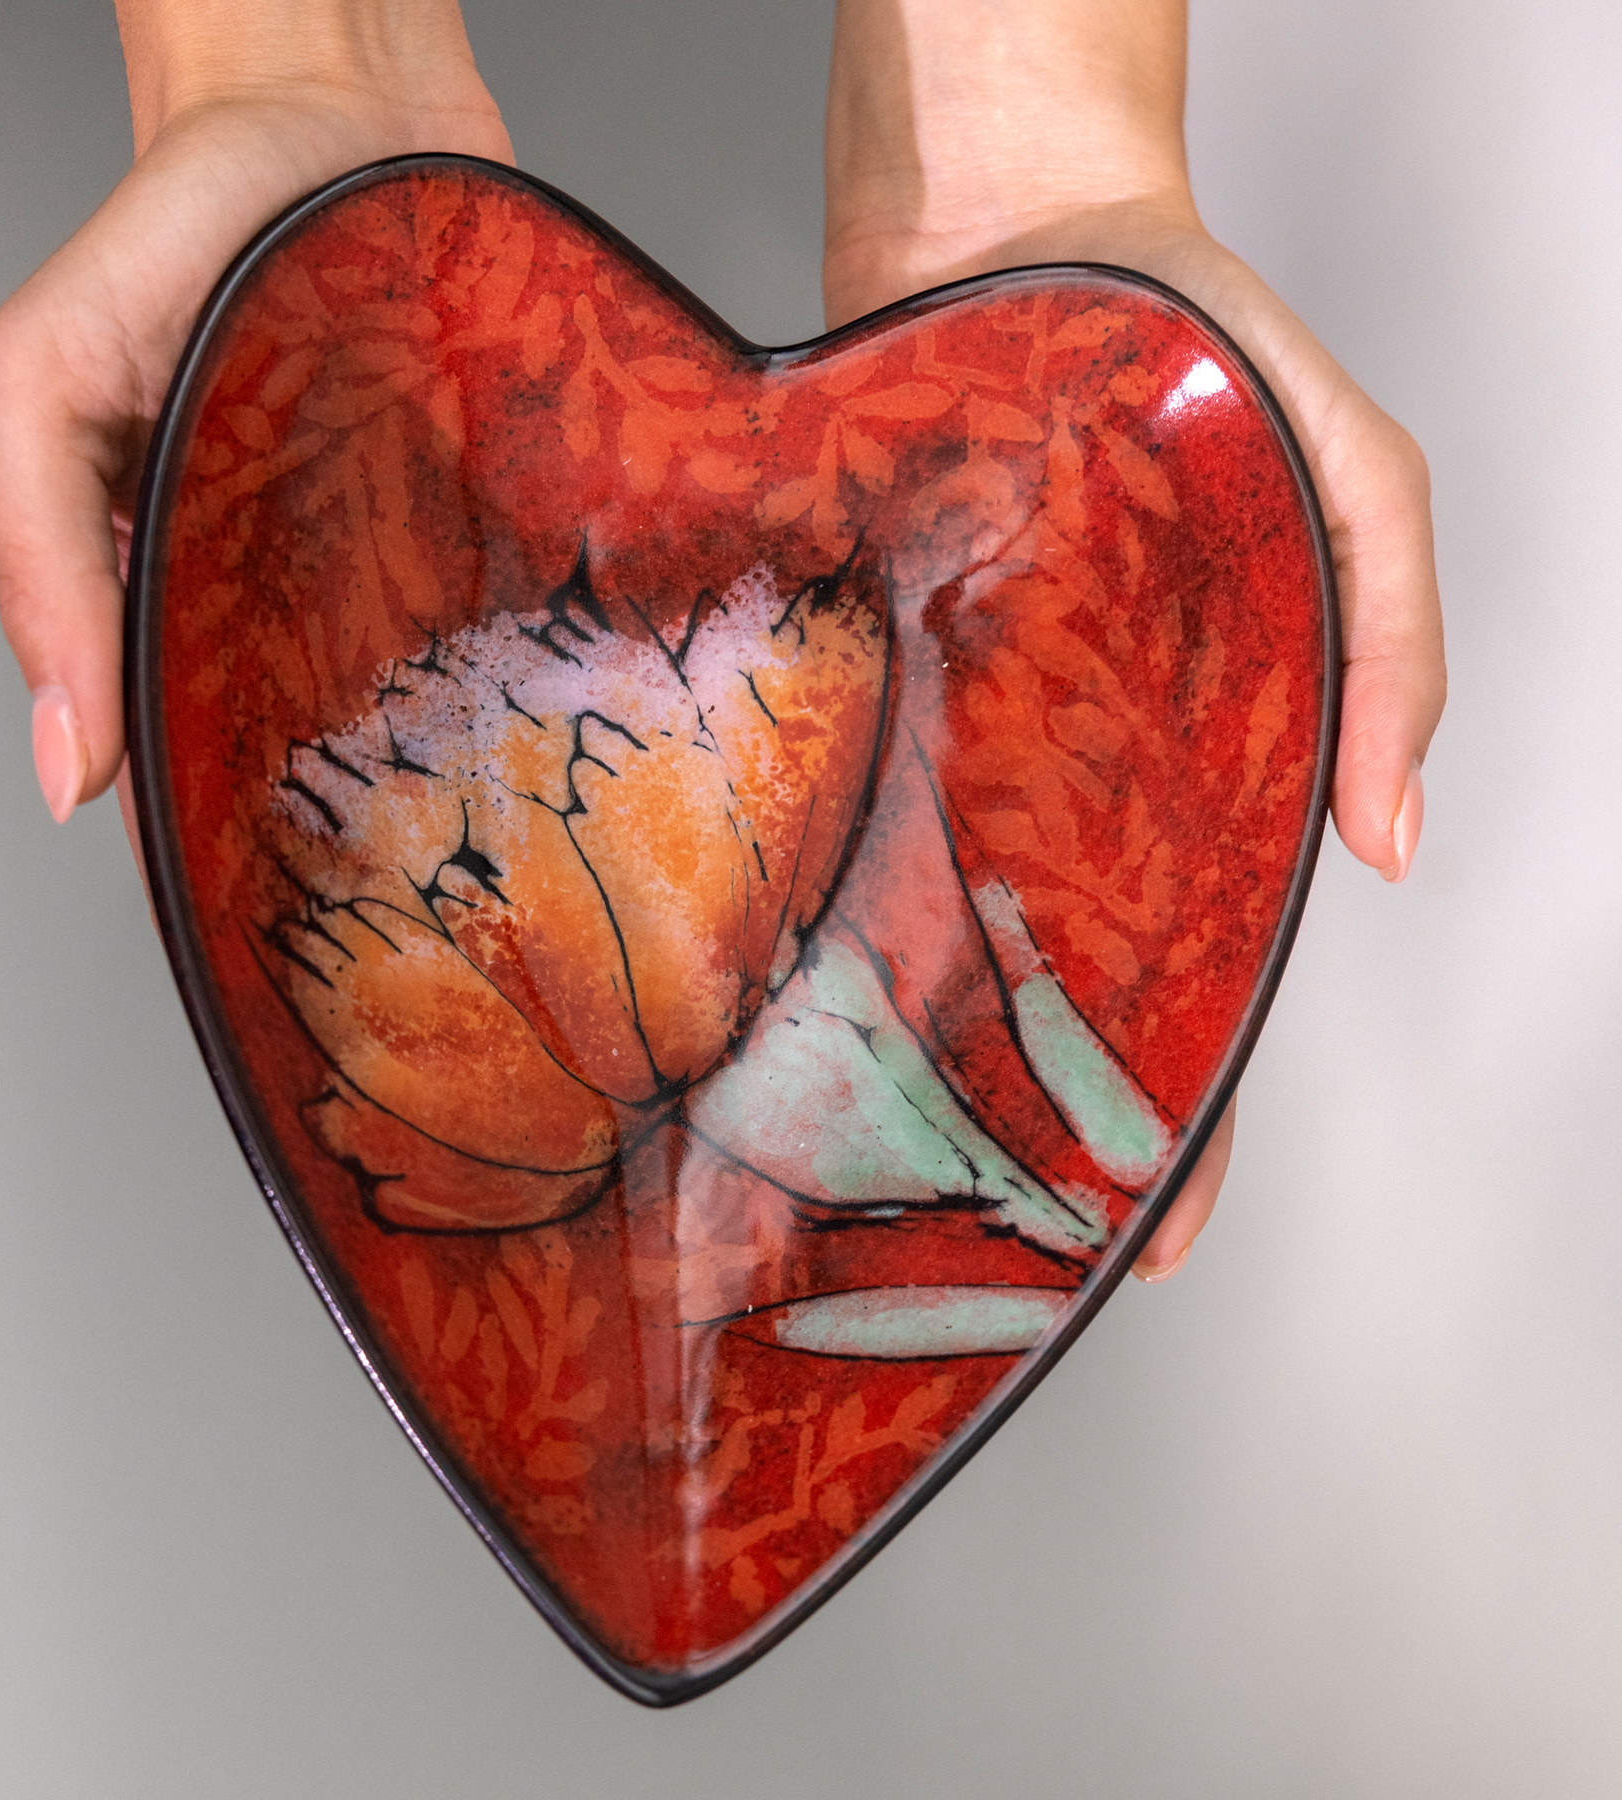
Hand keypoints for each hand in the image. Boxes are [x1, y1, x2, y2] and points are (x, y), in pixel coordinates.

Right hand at [0, 0, 511, 827]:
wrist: (335, 112)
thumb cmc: (173, 225)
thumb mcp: (39, 383)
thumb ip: (36, 563)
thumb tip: (66, 768)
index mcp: (152, 576)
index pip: (163, 736)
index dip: (194, 827)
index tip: (242, 902)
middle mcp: (268, 580)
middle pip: (293, 734)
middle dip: (326, 808)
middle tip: (377, 887)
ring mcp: (376, 554)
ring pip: (394, 698)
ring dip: (423, 755)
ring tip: (460, 828)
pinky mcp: (463, 519)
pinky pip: (477, 620)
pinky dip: (492, 665)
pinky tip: (518, 714)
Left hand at [822, 0, 1445, 1278]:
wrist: (1005, 226)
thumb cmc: (1191, 352)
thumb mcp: (1350, 490)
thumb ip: (1392, 655)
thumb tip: (1398, 843)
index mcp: (1185, 776)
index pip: (1198, 987)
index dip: (1186, 1130)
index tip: (1156, 1247)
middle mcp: (1047, 789)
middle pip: (1044, 1000)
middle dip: (1022, 1134)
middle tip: (980, 1263)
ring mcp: (938, 748)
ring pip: (923, 932)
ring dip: (904, 1054)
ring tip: (856, 1180)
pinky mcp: (843, 691)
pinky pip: (831, 818)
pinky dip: (811, 907)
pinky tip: (773, 997)